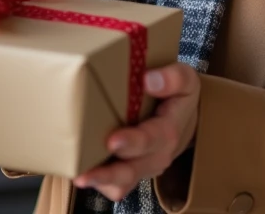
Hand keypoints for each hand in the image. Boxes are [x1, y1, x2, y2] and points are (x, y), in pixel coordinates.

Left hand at [73, 62, 200, 201]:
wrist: (181, 118)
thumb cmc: (177, 96)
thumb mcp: (185, 80)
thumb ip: (173, 78)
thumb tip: (149, 80)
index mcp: (168, 132)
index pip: (153, 140)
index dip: (133, 142)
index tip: (113, 141)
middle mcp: (156, 156)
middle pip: (133, 171)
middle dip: (109, 172)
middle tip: (86, 173)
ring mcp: (142, 167)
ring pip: (121, 185)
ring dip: (100, 182)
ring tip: (79, 178)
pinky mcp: (129, 172)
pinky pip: (114, 186)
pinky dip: (98, 183)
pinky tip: (80, 173)